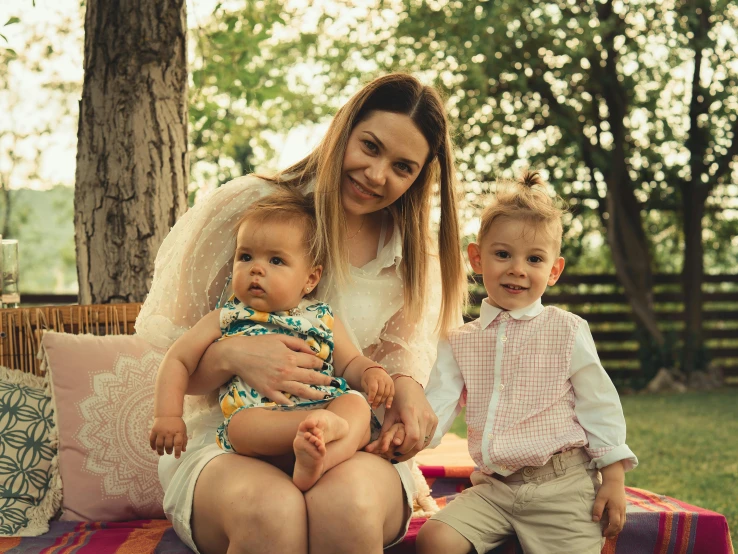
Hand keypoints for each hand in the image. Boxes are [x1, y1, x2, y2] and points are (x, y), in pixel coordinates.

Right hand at [149, 416, 187, 457]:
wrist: (167, 413)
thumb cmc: (177, 423)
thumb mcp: (183, 430)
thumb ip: (184, 440)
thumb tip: (183, 450)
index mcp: (178, 431)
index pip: (178, 443)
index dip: (178, 451)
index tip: (177, 457)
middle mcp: (169, 432)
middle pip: (168, 445)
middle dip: (169, 451)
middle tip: (169, 452)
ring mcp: (161, 431)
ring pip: (159, 444)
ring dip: (160, 451)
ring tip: (162, 453)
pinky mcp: (154, 430)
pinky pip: (152, 440)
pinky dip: (152, 446)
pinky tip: (154, 449)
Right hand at [194, 334, 332, 404]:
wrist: (237, 355)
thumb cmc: (258, 344)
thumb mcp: (280, 337)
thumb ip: (298, 343)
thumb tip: (312, 350)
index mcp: (291, 356)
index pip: (312, 362)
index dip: (320, 364)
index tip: (324, 366)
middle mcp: (287, 371)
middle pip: (311, 378)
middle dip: (324, 380)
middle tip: (333, 383)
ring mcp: (278, 383)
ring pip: (302, 391)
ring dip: (315, 394)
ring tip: (324, 395)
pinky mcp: (269, 391)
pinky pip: (284, 400)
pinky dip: (292, 403)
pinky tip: (299, 404)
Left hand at [361, 367, 393, 408]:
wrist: (375, 370)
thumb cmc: (368, 377)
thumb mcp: (364, 382)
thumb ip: (367, 390)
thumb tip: (370, 399)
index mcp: (373, 378)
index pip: (373, 388)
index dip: (372, 396)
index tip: (369, 402)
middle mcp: (382, 379)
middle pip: (380, 392)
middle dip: (376, 401)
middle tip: (373, 406)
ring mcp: (388, 381)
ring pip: (386, 393)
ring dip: (382, 402)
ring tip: (377, 406)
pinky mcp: (392, 384)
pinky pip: (392, 393)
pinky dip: (389, 400)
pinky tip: (387, 406)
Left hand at [365, 376, 436, 461]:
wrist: (410, 386)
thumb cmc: (396, 400)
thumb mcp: (388, 415)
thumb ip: (383, 433)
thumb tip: (372, 450)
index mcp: (411, 412)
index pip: (412, 437)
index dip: (404, 448)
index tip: (394, 453)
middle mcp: (424, 415)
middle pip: (419, 443)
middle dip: (408, 453)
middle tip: (396, 457)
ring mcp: (431, 418)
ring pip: (424, 443)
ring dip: (413, 450)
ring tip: (402, 453)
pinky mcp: (435, 420)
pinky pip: (428, 438)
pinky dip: (419, 445)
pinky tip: (410, 446)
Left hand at [593, 462, 626, 536]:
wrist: (615, 480)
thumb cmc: (606, 489)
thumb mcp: (600, 498)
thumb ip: (597, 509)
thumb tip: (595, 520)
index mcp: (616, 509)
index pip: (615, 524)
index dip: (610, 530)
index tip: (603, 533)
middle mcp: (622, 510)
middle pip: (620, 526)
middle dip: (614, 532)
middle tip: (606, 535)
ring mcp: (624, 509)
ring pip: (623, 523)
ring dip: (617, 529)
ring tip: (609, 532)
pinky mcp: (623, 507)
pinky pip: (623, 518)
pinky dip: (619, 524)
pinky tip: (613, 524)